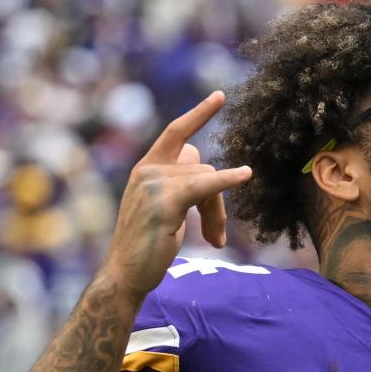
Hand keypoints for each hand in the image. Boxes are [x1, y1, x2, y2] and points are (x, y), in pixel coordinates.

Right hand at [101, 91, 251, 301]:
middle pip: (202, 167)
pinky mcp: (165, 203)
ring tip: (214, 242)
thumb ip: (184, 187)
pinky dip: (226, 180)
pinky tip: (245, 175)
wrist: (125, 275)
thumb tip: (212, 175)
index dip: (200, 114)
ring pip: (207, 182)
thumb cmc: (147, 248)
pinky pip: (204, 186)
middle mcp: (148, 170)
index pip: (177, 132)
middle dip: (216, 202)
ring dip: (217, 215)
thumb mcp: (166, 210)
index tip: (221, 96)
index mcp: (146, 168)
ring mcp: (154, 184)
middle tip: (216, 237)